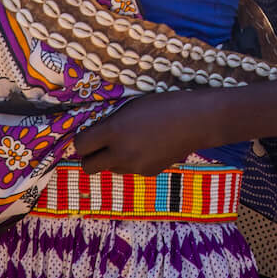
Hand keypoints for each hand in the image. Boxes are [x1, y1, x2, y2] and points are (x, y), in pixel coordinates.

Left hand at [73, 91, 216, 175]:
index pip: (80, 145)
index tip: (89, 134)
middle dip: (90, 156)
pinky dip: (132, 161)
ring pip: (110, 169)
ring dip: (113, 159)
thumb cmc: (164, 104)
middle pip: (88, 166)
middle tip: (99, 145)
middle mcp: (121, 153)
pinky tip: (148, 147)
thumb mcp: (131, 106)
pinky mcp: (148, 173)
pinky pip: (130, 170)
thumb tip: (94, 132)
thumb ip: (110, 121)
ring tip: (131, 141)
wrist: (197, 120)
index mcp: (114, 131)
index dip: (82, 140)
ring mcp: (135, 166)